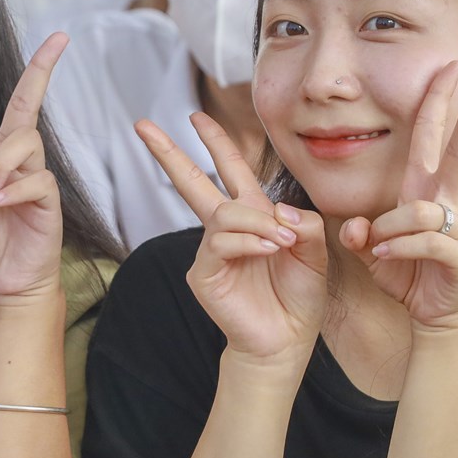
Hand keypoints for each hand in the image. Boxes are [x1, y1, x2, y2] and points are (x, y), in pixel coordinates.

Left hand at [0, 27, 66, 302]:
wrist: (7, 283)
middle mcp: (7, 157)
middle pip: (25, 101)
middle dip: (41, 67)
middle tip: (59, 37)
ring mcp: (30, 173)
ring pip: (24, 139)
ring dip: (2, 161)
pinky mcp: (48, 195)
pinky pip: (34, 178)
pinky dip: (12, 191)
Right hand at [139, 112, 327, 363]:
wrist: (286, 340)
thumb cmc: (299, 296)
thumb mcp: (314, 251)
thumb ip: (302, 223)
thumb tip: (277, 210)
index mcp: (252, 215)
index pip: (230, 170)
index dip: (216, 142)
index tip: (196, 117)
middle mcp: (226, 228)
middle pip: (193, 182)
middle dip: (169, 153)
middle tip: (143, 126)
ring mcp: (211, 250)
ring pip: (224, 213)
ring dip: (257, 222)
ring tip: (281, 244)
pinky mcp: (205, 272)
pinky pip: (222, 242)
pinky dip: (249, 241)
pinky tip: (267, 251)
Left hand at [340, 63, 457, 335]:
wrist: (436, 318)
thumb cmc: (409, 277)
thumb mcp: (374, 252)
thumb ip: (361, 234)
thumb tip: (356, 225)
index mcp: (425, 194)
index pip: (432, 142)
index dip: (439, 107)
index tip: (448, 72)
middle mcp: (446, 204)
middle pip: (455, 154)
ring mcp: (457, 228)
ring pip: (419, 210)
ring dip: (390, 228)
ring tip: (378, 247)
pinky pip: (423, 240)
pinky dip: (398, 247)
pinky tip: (385, 256)